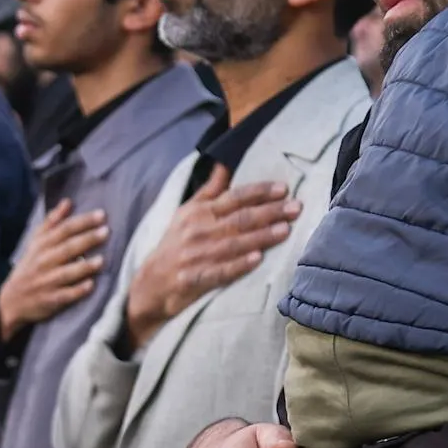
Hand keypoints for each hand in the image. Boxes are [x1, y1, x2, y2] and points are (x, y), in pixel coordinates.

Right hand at [0, 200, 108, 340]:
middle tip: (106, 231)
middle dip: (87, 239)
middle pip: (67, 248)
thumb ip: (51, 222)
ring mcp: (46, 282)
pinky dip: (77, 291)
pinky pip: (65, 295)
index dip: (82, 221)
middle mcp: (43, 262)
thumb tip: (68, 201)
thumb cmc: (29, 267)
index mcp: (41, 246)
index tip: (102, 214)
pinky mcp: (50, 300)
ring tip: (101, 260)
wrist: (11, 301)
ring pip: (66, 272)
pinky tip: (91, 285)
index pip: (63, 230)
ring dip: (84, 266)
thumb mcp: (35, 243)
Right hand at [124, 164, 299, 350]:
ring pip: (234, 244)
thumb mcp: (187, 212)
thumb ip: (209, 190)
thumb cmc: (175, 244)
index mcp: (199, 212)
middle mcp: (198, 231)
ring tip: (286, 229)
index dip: (259, 192)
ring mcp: (197, 256)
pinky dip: (238, 265)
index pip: (233, 197)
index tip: (283, 189)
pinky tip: (257, 259)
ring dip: (261, 237)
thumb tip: (225, 164)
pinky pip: (221, 272)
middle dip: (270, 212)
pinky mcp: (195, 279)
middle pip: (239, 219)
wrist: (151, 283)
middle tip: (296, 208)